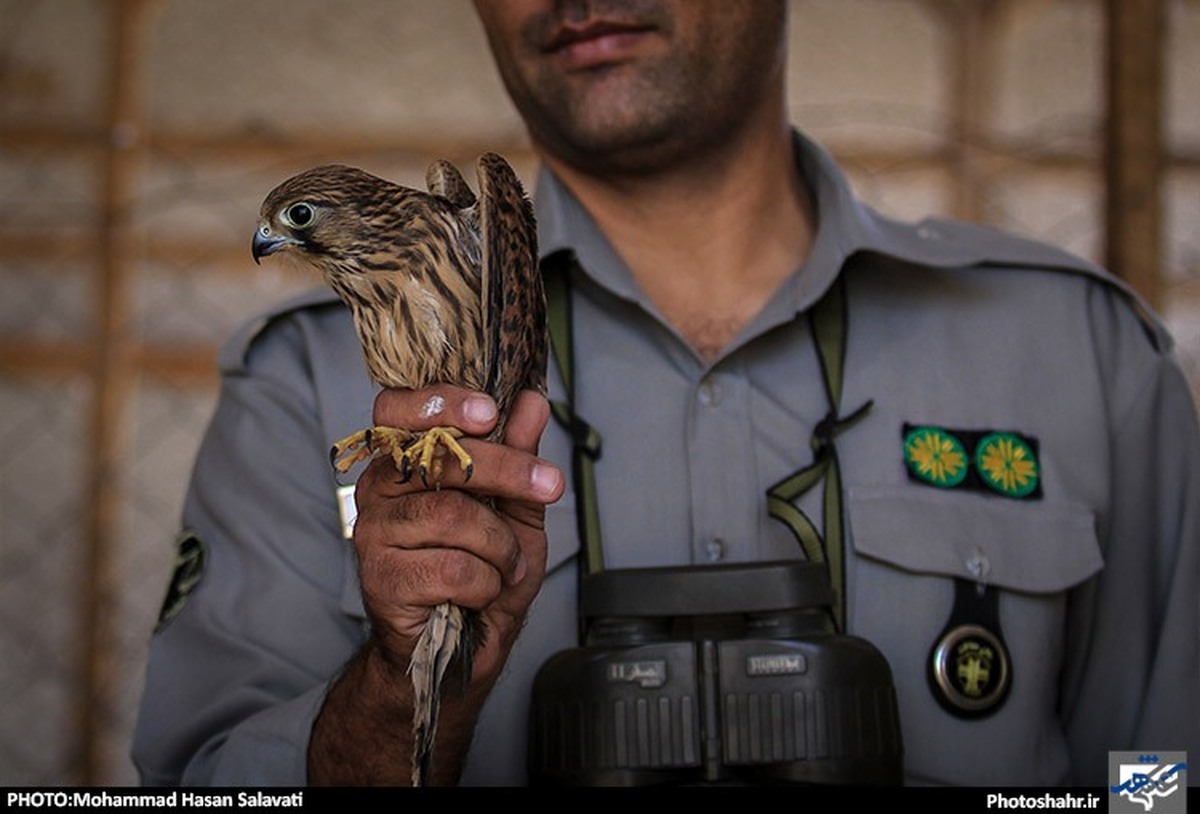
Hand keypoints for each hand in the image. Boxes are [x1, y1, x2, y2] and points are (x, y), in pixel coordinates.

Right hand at [309, 385, 561, 784]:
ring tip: (508, 565)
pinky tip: (481, 592)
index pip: (397, 408)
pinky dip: (487, 582)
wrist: (464, 648)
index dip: (441, 402)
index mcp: (403, 459)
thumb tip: (531, 401)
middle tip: (550, 484)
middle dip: (508, 469)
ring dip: (501, 545)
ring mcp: (373, 533)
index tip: (490, 412)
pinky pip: (453, 567)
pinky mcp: (380, 579)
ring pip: (453, 516)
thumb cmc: (485, 571)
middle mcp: (379, 488)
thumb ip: (519, 453)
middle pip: (439, 457)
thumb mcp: (515, 508)